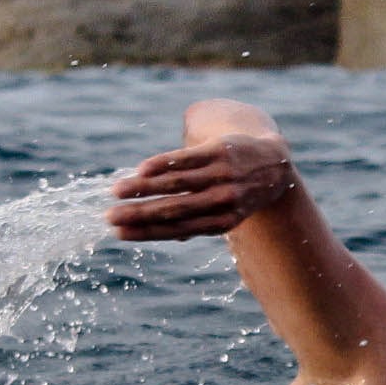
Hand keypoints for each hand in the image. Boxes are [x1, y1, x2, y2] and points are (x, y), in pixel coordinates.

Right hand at [107, 132, 297, 240]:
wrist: (275, 165)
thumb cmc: (238, 193)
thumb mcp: (224, 214)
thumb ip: (196, 222)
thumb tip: (160, 232)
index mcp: (220, 223)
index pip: (177, 229)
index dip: (147, 232)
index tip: (119, 233)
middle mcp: (222, 201)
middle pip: (174, 209)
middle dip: (139, 214)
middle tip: (110, 217)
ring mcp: (222, 175)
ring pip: (177, 183)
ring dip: (143, 188)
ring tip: (116, 191)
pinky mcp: (221, 151)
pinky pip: (188, 158)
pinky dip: (163, 164)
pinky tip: (142, 170)